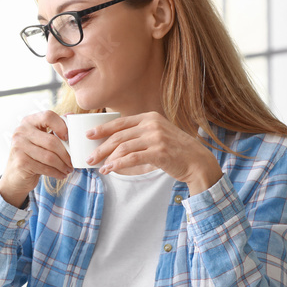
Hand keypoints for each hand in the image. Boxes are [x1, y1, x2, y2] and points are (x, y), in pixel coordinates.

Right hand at [0, 110, 73, 207]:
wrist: (15, 175)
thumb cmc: (32, 154)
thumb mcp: (42, 139)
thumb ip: (54, 128)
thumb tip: (72, 115)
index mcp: (28, 121)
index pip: (48, 116)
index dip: (62, 126)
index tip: (68, 138)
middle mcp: (21, 132)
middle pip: (51, 141)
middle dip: (66, 154)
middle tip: (72, 162)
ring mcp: (19, 147)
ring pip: (49, 157)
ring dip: (62, 165)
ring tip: (68, 169)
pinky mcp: (21, 162)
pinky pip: (45, 168)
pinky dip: (56, 173)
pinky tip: (61, 175)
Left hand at [85, 112, 222, 193]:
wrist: (198, 161)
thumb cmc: (175, 150)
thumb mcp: (158, 134)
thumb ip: (140, 133)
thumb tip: (115, 141)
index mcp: (150, 117)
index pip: (120, 122)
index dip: (102, 129)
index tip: (89, 135)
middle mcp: (152, 125)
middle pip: (119, 136)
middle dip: (101, 147)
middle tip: (89, 158)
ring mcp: (156, 138)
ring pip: (123, 147)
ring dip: (108, 158)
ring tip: (100, 168)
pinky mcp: (159, 152)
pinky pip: (132, 158)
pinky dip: (119, 164)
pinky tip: (111, 169)